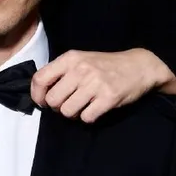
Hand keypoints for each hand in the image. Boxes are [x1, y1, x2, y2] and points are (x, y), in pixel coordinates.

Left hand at [30, 48, 173, 122]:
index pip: (40, 78)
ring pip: (67, 111)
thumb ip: (61, 72)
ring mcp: (95, 84)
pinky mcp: (108, 98)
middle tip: (67, 104)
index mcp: (70, 58)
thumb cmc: (105, 65)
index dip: (37, 95)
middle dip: (57, 107)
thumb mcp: (80, 59)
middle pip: (53, 100)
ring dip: (72, 114)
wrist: (138, 66)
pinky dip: (88, 117)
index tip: (42, 102)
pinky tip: (94, 109)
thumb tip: (41, 93)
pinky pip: (86, 117)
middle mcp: (81, 69)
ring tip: (81, 107)